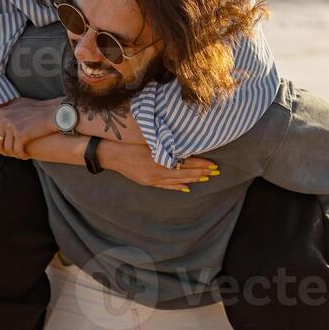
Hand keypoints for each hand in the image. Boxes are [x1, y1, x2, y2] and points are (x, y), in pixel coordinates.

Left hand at [0, 98, 61, 157]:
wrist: (54, 112)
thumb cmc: (39, 108)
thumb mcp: (19, 103)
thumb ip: (8, 109)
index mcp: (1, 112)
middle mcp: (4, 119)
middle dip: (0, 150)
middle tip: (8, 153)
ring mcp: (12, 127)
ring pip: (7, 148)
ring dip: (14, 153)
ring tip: (20, 153)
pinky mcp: (21, 135)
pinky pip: (17, 151)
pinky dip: (21, 155)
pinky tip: (26, 155)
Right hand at [98, 142, 218, 191]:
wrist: (112, 154)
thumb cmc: (130, 143)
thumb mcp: (150, 141)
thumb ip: (166, 145)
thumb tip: (184, 146)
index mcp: (161, 159)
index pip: (187, 162)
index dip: (201, 164)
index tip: (213, 164)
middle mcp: (159, 171)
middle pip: (185, 173)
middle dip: (202, 172)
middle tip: (216, 172)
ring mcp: (154, 179)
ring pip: (178, 181)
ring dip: (193, 179)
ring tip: (206, 178)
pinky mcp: (149, 182)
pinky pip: (166, 186)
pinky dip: (177, 187)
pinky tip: (187, 188)